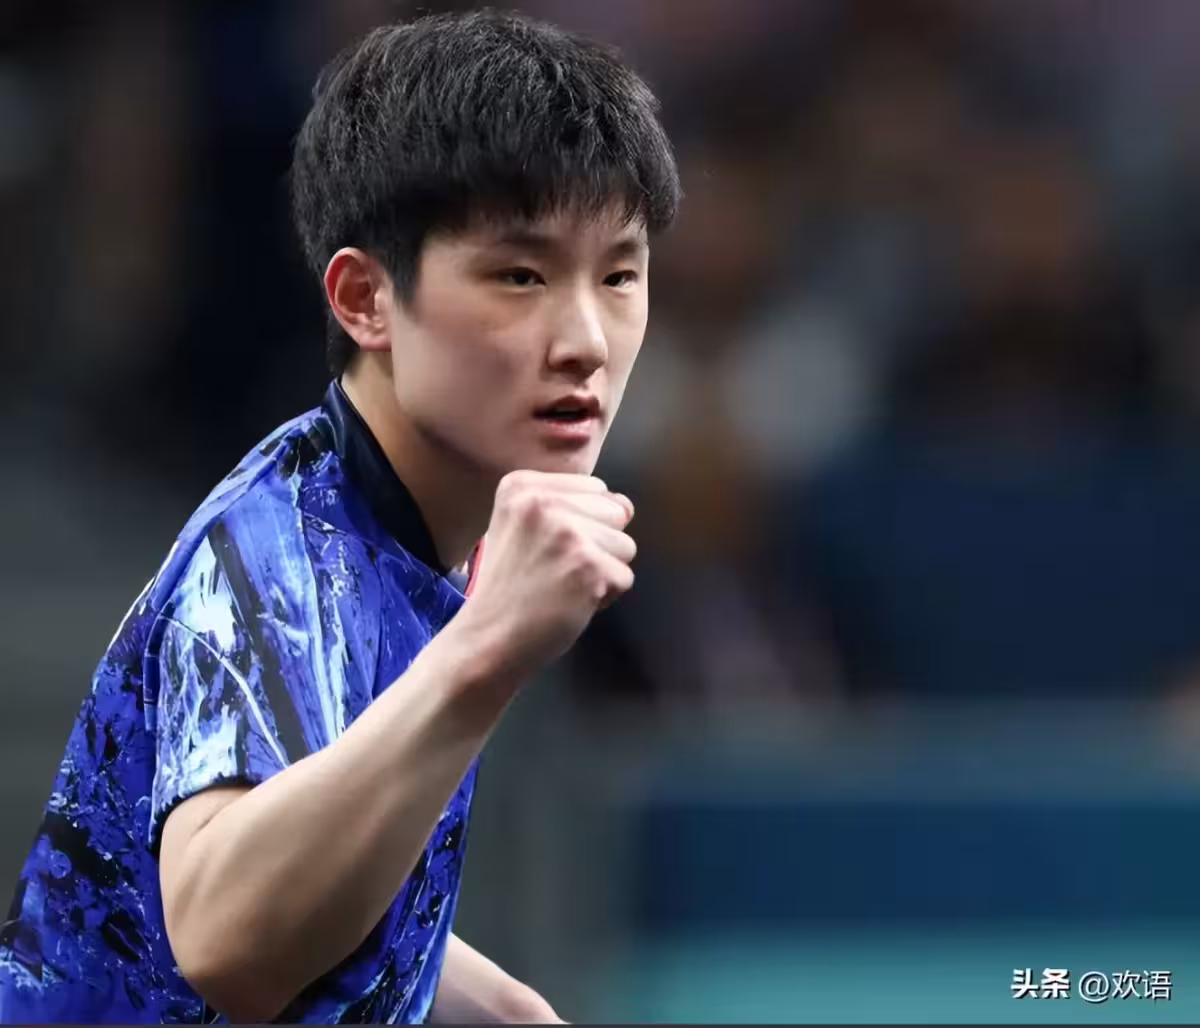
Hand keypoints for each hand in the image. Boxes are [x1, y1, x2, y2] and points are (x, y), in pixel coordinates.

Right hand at [456, 471, 635, 679]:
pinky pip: (625, 577)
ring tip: (563, 585)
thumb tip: (626, 506)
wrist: (489, 638)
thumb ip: (570, 505)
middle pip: (615, 513)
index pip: (596, 490)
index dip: (582, 525)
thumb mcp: (522, 526)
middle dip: (597, 545)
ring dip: (602, 571)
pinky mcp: (588, 566)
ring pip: (625, 546)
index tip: (545, 549)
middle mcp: (543, 502)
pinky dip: (605, 597)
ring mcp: (567, 533)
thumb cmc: (511, 587)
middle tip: (555, 570)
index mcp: (522, 485)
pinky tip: (570, 602)